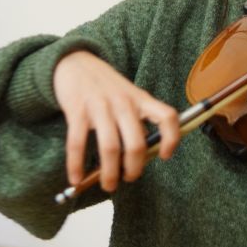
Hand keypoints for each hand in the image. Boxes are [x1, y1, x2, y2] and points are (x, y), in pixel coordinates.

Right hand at [53, 50, 179, 191]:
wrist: (75, 62)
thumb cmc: (105, 85)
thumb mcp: (128, 96)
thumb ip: (136, 121)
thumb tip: (140, 157)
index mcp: (140, 99)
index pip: (167, 116)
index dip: (171, 138)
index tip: (165, 156)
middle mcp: (123, 103)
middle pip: (136, 143)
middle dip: (134, 168)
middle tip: (128, 178)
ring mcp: (100, 106)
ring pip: (110, 147)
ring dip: (109, 173)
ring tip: (108, 184)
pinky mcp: (77, 110)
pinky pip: (77, 143)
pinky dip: (76, 165)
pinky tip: (76, 178)